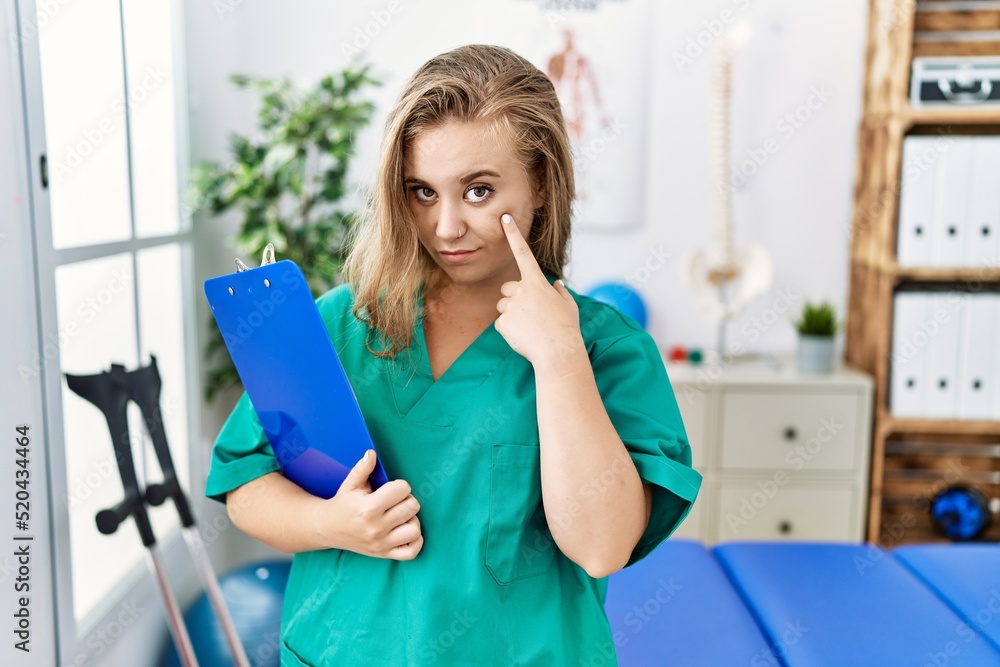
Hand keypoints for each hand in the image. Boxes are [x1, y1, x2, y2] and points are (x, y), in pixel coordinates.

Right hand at [312, 450, 423, 559]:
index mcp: (368, 508)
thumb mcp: (350, 484)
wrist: (328, 529)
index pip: (402, 490)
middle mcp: (376, 528)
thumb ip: (363, 468)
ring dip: (411, 519)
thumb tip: (372, 453)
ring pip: (414, 529)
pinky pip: (411, 552)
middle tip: (395, 501)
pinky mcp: (384, 554)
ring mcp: (381, 543)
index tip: (391, 489)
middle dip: (406, 500)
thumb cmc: (343, 504)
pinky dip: (415, 540)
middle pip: (411, 507)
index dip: (399, 486)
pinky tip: (405, 530)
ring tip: (400, 516)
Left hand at [495, 213, 583, 366]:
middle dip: (514, 298)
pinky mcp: (502, 322)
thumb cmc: (566, 329)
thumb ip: (560, 292)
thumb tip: (557, 285)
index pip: (523, 252)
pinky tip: (523, 336)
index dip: (513, 234)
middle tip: (529, 314)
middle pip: (507, 288)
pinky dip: (510, 330)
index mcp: (537, 282)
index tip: (505, 218)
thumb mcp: (568, 306)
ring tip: (529, 328)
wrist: (557, 352)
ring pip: (503, 306)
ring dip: (512, 314)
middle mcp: (521, 289)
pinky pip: (502, 323)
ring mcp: (510, 306)